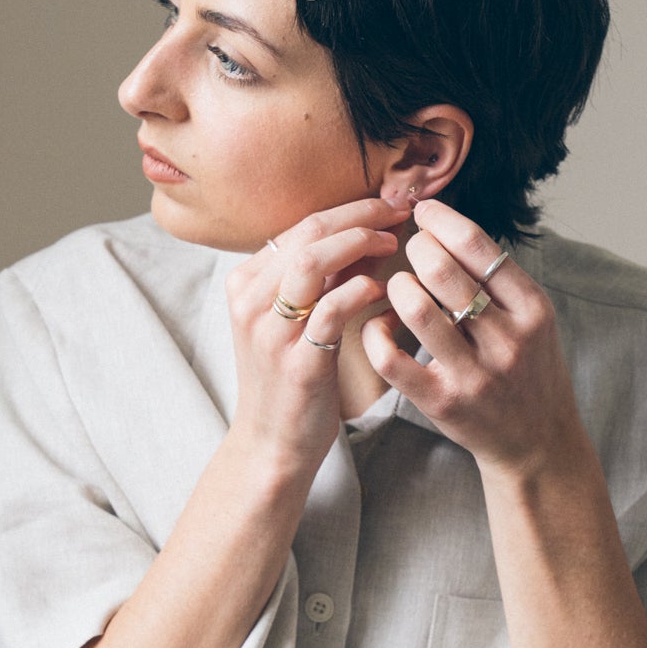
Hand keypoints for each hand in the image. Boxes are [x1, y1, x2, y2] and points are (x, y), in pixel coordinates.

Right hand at [224, 195, 402, 477]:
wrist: (273, 443)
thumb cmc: (292, 380)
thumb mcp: (301, 319)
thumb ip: (330, 278)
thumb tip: (371, 234)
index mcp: (247, 283)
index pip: (302, 224)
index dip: (351, 208)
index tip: (388, 204)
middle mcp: (250, 300)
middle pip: (308, 232)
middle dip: (360, 214)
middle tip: (400, 212)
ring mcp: (269, 331)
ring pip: (312, 262)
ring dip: (359, 243)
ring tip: (391, 243)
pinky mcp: (295, 362)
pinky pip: (330, 311)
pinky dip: (360, 291)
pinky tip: (382, 290)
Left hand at [360, 199, 586, 478]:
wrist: (537, 442)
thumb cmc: (528, 370)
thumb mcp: (533, 320)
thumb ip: (498, 279)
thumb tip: (445, 224)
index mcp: (533, 310)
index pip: (479, 246)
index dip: (443, 220)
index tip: (424, 212)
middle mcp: (507, 341)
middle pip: (443, 270)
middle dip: (416, 247)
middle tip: (411, 248)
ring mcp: (473, 374)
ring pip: (415, 308)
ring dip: (397, 285)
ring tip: (399, 286)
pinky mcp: (440, 401)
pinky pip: (390, 357)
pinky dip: (375, 331)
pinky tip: (380, 324)